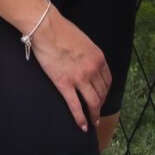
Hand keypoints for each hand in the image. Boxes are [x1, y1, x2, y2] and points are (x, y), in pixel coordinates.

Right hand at [29, 5, 112, 129]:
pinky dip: (80, 118)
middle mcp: (93, 70)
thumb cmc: (62, 31)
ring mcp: (79, 78)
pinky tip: (82, 126)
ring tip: (93, 123)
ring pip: (92, 103)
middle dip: (100, 106)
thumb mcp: (84, 41)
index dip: (106, 93)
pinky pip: (75, 106)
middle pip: (101, 94)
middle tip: (97, 113)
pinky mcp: (65, 84)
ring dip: (94, 115)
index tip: (102, 98)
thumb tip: (87, 63)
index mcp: (99, 58)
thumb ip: (89, 55)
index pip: (108, 81)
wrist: (47, 28)